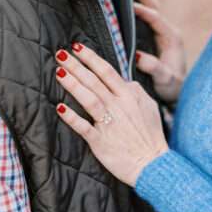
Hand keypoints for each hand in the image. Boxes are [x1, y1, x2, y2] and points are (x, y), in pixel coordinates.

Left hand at [55, 44, 168, 186]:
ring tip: (59, 72)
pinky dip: (71, 117)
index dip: (91, 58)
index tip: (77, 47)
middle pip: (94, 81)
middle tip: (60, 54)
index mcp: (129, 96)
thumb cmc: (151, 137)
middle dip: (76, 66)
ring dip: (73, 85)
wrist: (152, 164)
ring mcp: (109, 123)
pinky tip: (59, 107)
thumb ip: (135, 92)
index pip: (107, 71)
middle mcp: (118, 106)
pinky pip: (83, 126)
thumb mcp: (149, 107)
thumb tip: (125, 81)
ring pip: (88, 99)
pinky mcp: (100, 141)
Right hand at [133, 0, 186, 103]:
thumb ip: (154, 68)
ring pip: (151, 10)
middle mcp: (168, 32)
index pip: (156, 18)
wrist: (178, 93)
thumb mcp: (165, 80)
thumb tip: (139, 57)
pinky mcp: (157, 39)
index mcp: (172, 38)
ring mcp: (163, 34)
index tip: (129, 6)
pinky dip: (139, 7)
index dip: (143, 11)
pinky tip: (129, 2)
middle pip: (155, 7)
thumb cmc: (172, 87)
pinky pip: (148, 18)